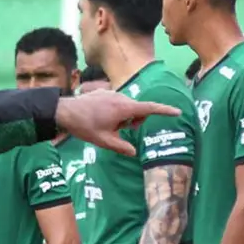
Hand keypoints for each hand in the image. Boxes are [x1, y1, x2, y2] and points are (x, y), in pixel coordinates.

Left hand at [54, 90, 180, 155]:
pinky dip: (115, 111)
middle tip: (120, 131)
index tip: (177, 112)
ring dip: (123, 117)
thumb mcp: (104, 141)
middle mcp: (121, 97)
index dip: (165, 111)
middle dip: (134, 121)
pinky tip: (100, 117)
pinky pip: (117, 102)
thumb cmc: (85, 127)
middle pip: (138, 109)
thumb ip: (122, 147)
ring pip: (127, 107)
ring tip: (107, 125)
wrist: (65, 111)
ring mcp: (112, 93)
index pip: (150, 109)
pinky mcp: (105, 91)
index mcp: (124, 108)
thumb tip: (134, 152)